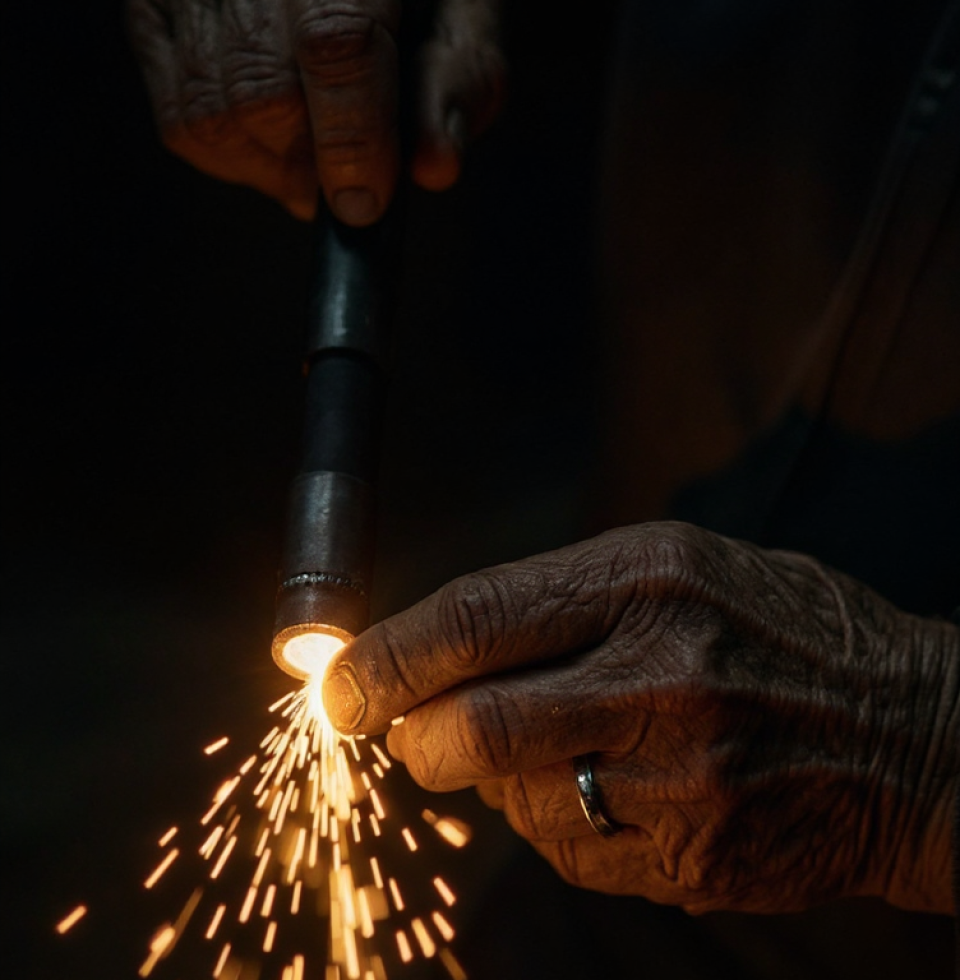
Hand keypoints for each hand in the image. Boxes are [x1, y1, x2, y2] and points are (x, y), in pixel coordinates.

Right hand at [128, 0, 504, 221]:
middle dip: (309, 167)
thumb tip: (434, 167)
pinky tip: (269, 146)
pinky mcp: (152, 8)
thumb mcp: (460, 16)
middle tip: (342, 188)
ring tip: (309, 168)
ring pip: (211, 115)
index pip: (337, 45)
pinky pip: (178, 119)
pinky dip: (229, 160)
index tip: (364, 201)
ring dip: (269, 173)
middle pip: (263, 94)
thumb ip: (455, 84)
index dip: (352, 137)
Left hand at [323, 523, 958, 913]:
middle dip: (413, 736)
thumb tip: (435, 650)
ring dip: (502, 775)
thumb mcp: (675, 563)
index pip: (472, 616)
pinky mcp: (691, 859)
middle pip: (469, 727)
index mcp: (646, 579)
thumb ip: (556, 600)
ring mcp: (679, 780)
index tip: (332, 683)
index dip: (383, 656)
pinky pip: (566, 851)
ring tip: (575, 739)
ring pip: (512, 798)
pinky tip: (622, 786)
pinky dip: (559, 819)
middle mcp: (659, 677)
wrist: (913, 731)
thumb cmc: (779, 628)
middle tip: (411, 729)